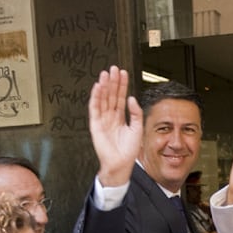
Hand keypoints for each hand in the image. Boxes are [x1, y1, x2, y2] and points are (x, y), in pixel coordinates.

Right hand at [89, 65, 143, 186]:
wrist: (120, 163)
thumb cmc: (129, 151)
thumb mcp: (137, 128)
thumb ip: (136, 113)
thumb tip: (131, 98)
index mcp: (120, 118)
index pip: (120, 97)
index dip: (122, 85)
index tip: (123, 73)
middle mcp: (111, 117)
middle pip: (111, 95)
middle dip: (112, 82)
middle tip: (113, 69)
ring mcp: (103, 120)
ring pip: (103, 99)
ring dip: (104, 86)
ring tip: (106, 74)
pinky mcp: (96, 125)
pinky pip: (95, 108)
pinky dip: (95, 97)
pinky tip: (98, 87)